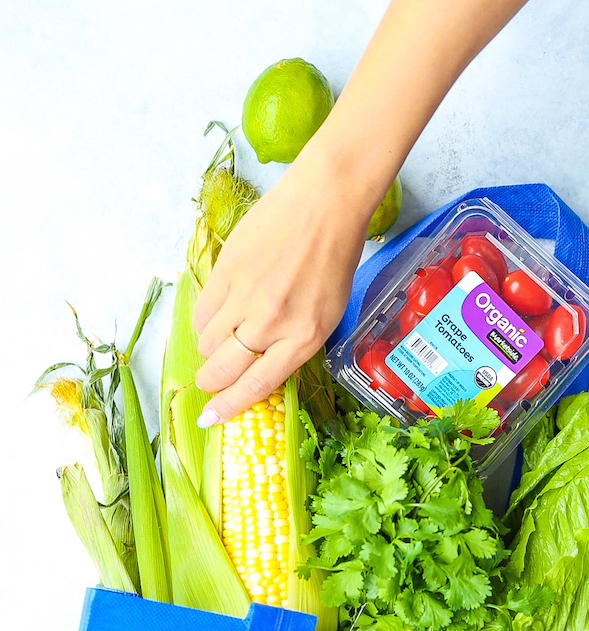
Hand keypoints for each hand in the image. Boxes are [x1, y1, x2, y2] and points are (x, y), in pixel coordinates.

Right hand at [193, 147, 372, 424]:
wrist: (325, 201)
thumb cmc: (334, 258)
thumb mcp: (326, 314)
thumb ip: (293, 344)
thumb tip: (259, 367)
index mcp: (303, 337)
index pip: (255, 385)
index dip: (228, 407)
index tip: (211, 418)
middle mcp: (271, 322)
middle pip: (222, 368)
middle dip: (211, 382)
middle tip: (209, 381)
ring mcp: (244, 295)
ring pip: (207, 342)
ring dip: (209, 350)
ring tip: (220, 343)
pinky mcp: (225, 269)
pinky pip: (201, 310)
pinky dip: (204, 321)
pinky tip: (217, 316)